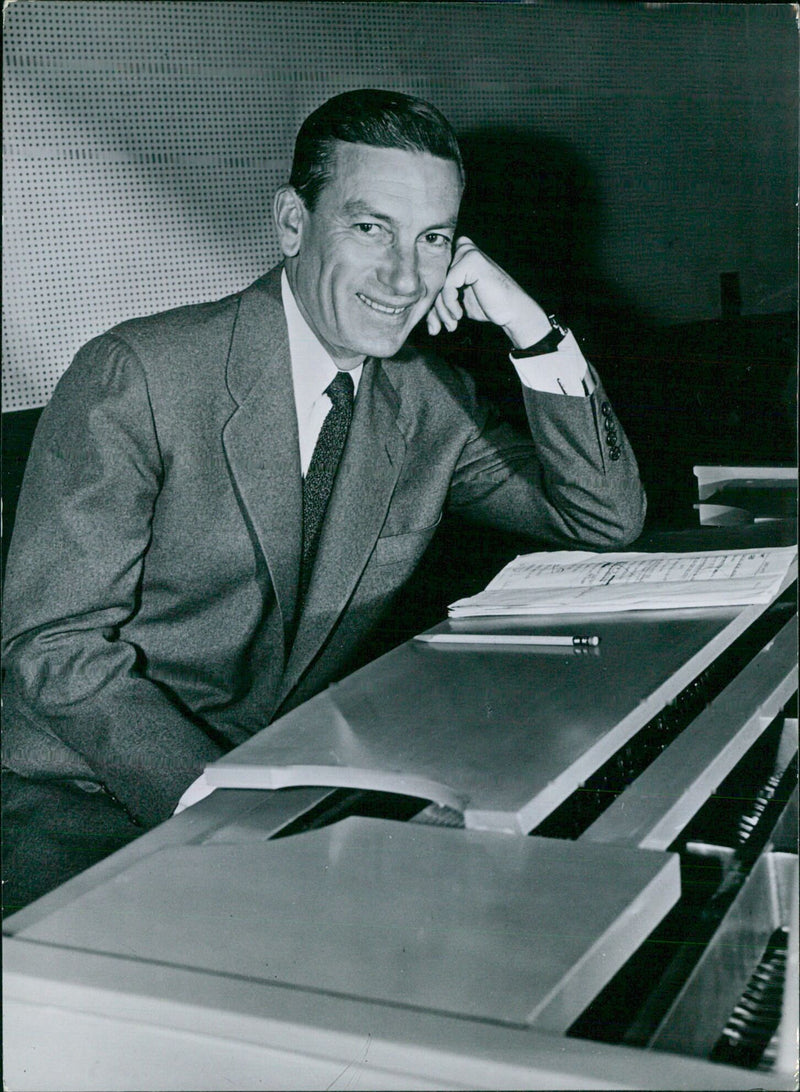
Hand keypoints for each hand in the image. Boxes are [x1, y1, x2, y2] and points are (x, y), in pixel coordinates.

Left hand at [426, 236, 551, 348]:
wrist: (512, 312)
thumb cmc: (487, 306)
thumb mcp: (457, 301)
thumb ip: (439, 296)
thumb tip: (414, 307)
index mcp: (458, 254)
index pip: (432, 277)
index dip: (429, 302)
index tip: (433, 324)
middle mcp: (462, 248)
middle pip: (433, 280)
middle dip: (432, 309)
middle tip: (437, 328)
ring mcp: (468, 252)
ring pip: (438, 283)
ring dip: (441, 310)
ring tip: (451, 324)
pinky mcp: (472, 260)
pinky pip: (447, 284)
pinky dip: (450, 303)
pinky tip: (459, 314)